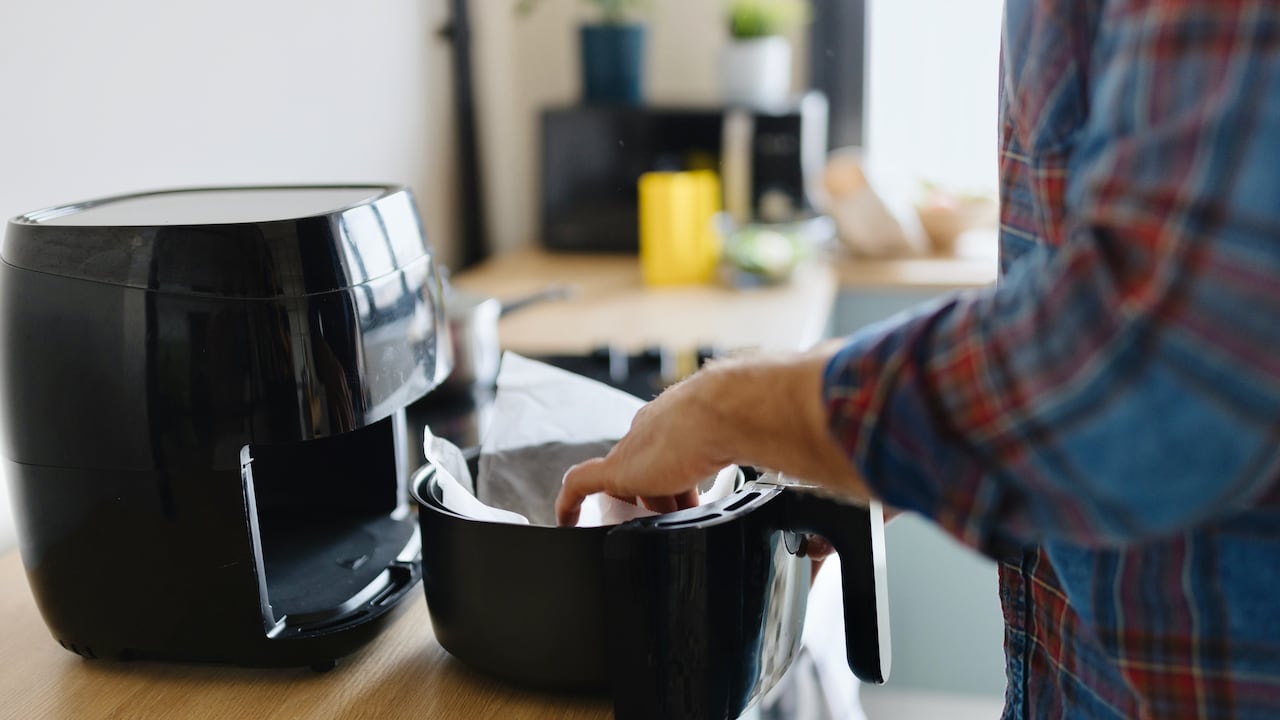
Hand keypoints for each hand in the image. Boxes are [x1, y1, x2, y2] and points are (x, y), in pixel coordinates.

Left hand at [556, 345, 873, 525]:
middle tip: (679, 517)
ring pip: (625, 478)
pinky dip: (572, 502)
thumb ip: (822, 477)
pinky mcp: (622, 466)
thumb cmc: (780, 417)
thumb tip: (861, 515)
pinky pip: (583, 485)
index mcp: (705, 415)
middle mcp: (667, 425)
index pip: (690, 447)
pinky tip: (566, 520)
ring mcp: (640, 446)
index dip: (694, 475)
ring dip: (632, 502)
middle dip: (666, 491)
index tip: (705, 497)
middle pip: (656, 464)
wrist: (749, 403)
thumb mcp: (800, 453)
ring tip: (638, 527)